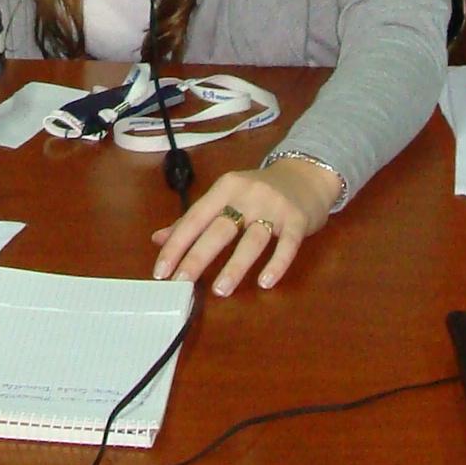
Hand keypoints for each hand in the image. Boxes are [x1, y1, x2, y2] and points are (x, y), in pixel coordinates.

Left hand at [151, 159, 342, 294]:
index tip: (161, 271)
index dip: (177, 244)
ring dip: (235, 266)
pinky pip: (287, 245)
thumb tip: (158, 239)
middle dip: (198, 257)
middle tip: (181, 283)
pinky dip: (277, 264)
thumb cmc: (260, 191)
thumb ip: (194, 219)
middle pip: (219, 229)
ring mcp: (274, 207)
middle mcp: (248, 195)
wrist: (307, 174)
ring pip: (251, 239)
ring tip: (220, 291)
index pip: (195, 218)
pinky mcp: (297, 220)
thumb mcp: (226, 197)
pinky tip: (265, 282)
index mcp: (225, 188)